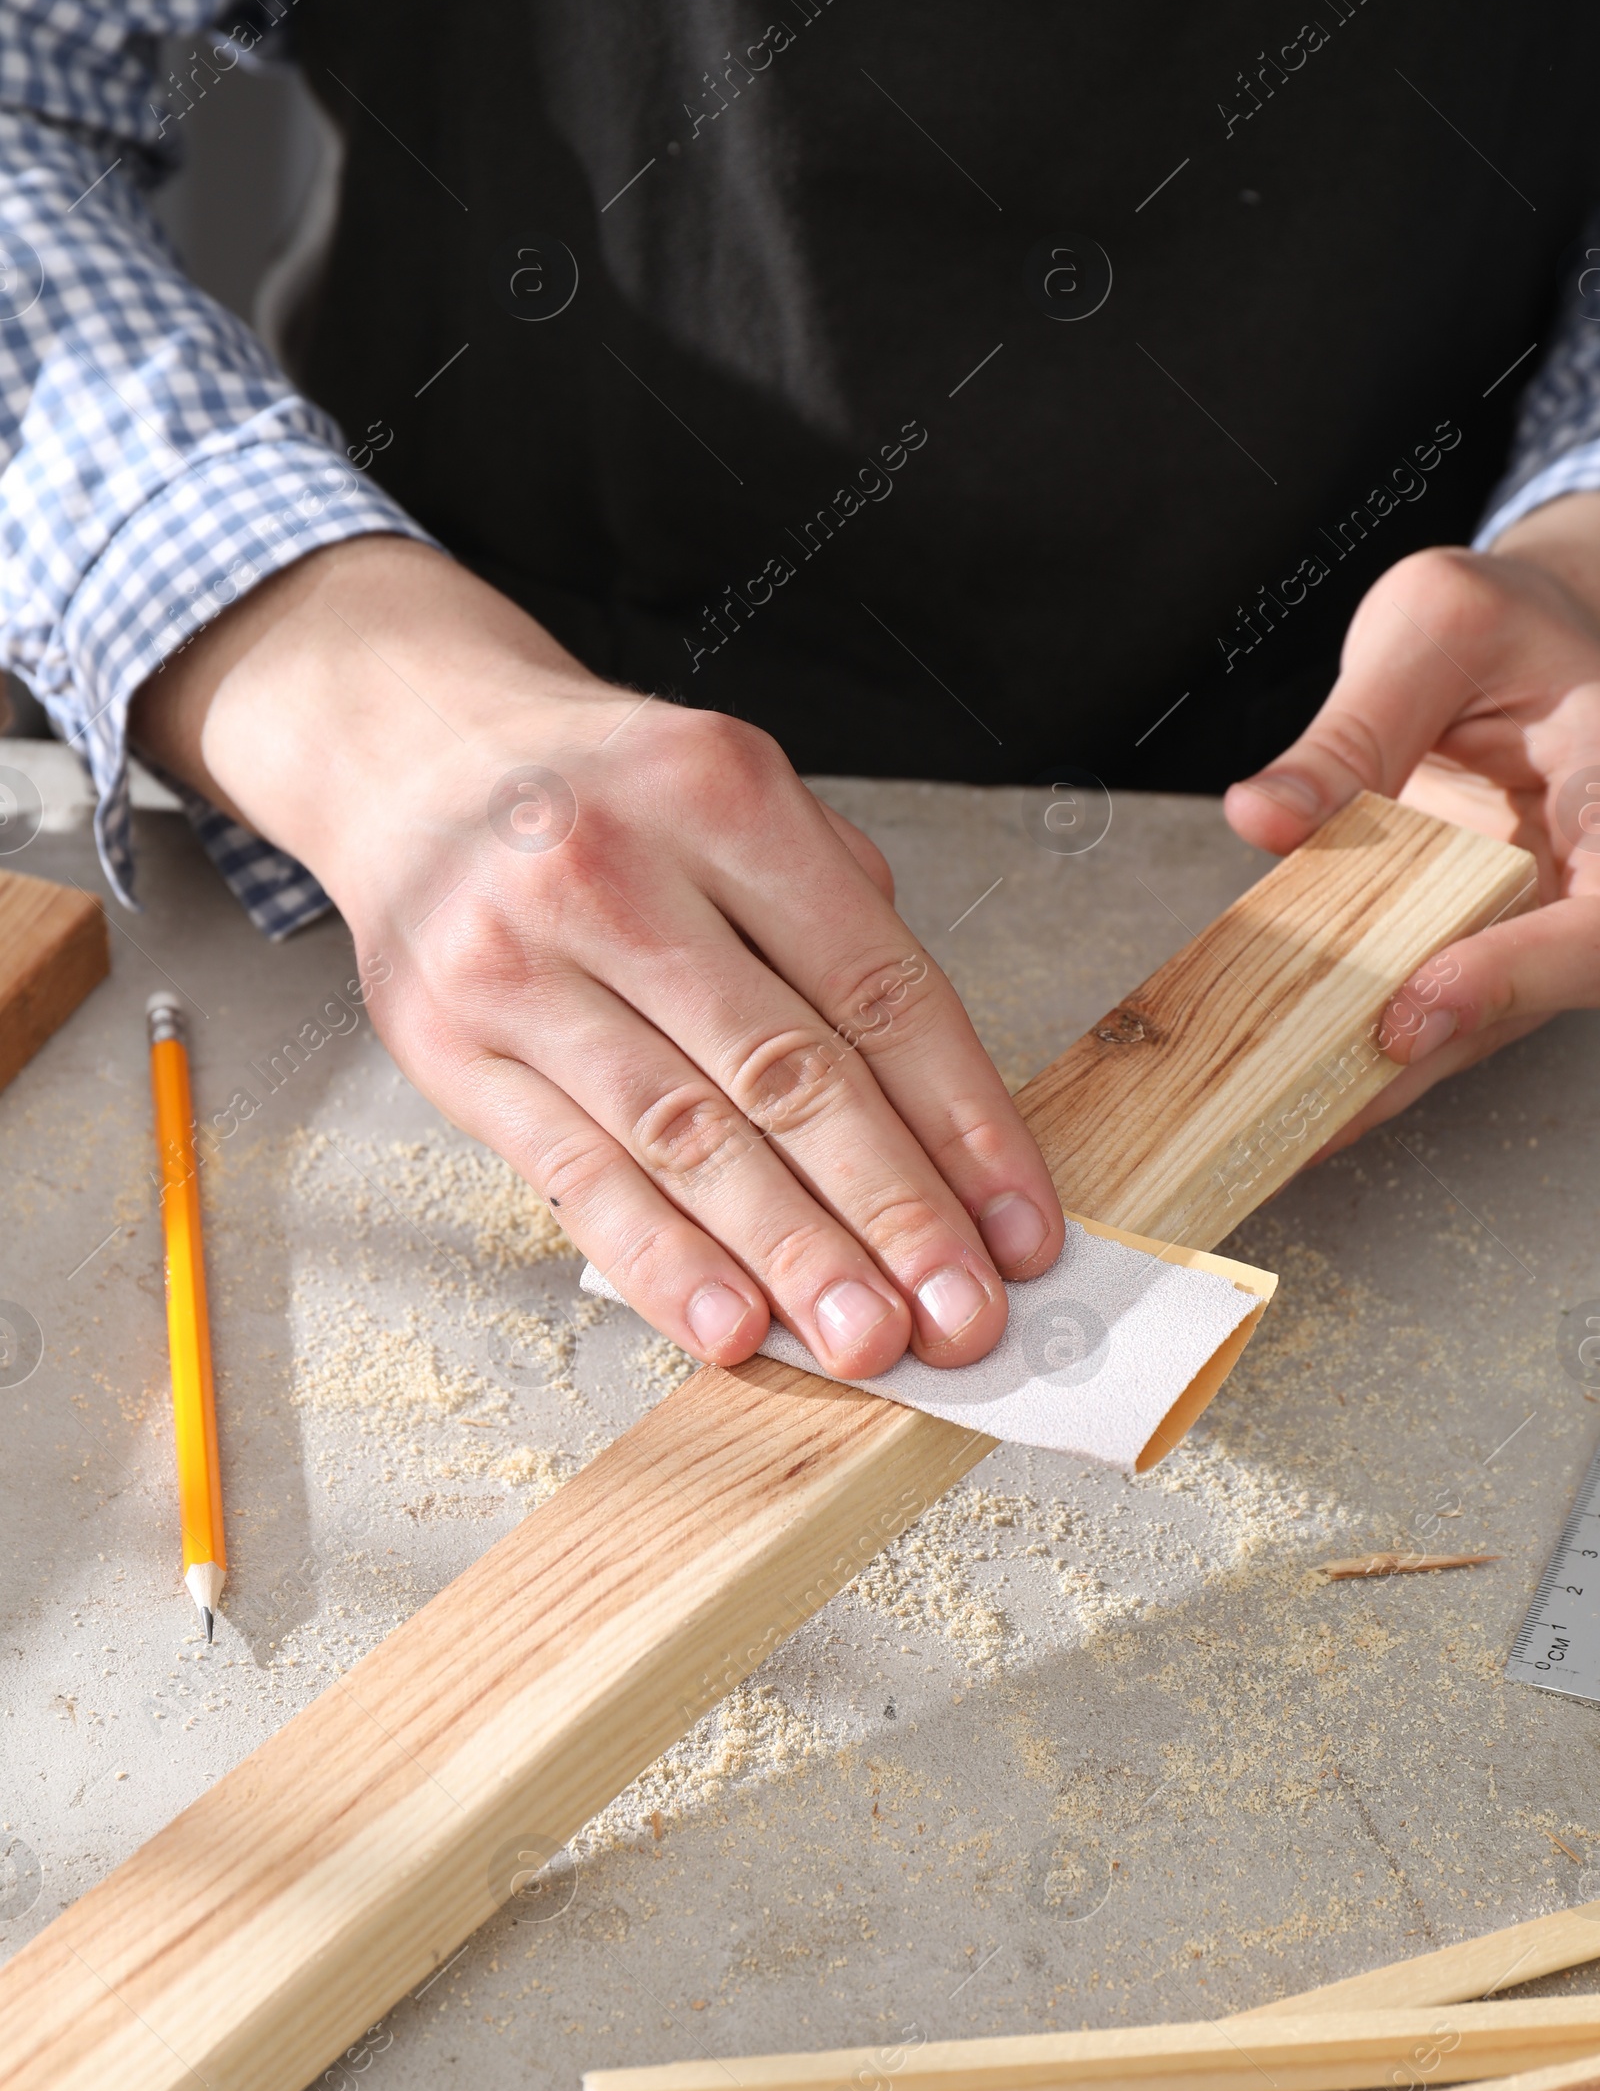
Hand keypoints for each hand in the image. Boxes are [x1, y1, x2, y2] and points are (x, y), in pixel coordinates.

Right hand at [132, 536, 1063, 1376]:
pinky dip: (661, 1261)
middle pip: (787, 1070)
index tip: (1018, 1225)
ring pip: (685, 1137)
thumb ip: (834, 919)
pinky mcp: (448, 1046)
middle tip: (960, 1315)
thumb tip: (938, 1112)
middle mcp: (614, 871)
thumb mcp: (734, 795)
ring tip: (866, 1339)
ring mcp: (519, 963)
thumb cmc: (603, 794)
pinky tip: (730, 1324)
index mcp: (721, 794)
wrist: (407, 751)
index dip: (963, 1119)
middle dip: (892, 1210)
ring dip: (790, 1254)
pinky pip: (574, 1175)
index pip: (874, 985)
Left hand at [1224, 496, 1599, 1150]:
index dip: (1510, 980)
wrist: (1529, 650)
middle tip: (1311, 1110)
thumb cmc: (1506, 631)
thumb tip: (1263, 818)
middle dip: (1411, 1061)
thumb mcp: (1436, 627)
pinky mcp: (1473, 955)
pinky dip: (1344, 1054)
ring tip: (1270, 1125)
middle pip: (1523, 1006)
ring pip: (1463, 1031)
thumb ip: (1352, 728)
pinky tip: (1266, 1092)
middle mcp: (1592, 891)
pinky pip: (1418, 1017)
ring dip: (1369, 1081)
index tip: (1414, 1008)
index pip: (1593, 927)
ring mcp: (1534, 936)